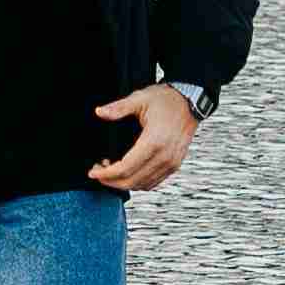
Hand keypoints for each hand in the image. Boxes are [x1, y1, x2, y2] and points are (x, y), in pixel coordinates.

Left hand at [86, 84, 203, 193]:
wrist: (190, 101)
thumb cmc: (168, 99)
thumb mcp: (140, 98)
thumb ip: (118, 107)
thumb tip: (100, 112)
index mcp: (154, 141)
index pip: (125, 168)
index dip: (106, 174)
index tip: (93, 172)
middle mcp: (165, 156)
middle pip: (132, 181)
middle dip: (111, 181)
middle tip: (98, 173)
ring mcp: (171, 162)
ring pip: (143, 185)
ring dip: (124, 183)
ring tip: (111, 171)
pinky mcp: (174, 165)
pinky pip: (154, 182)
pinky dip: (138, 182)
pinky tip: (128, 173)